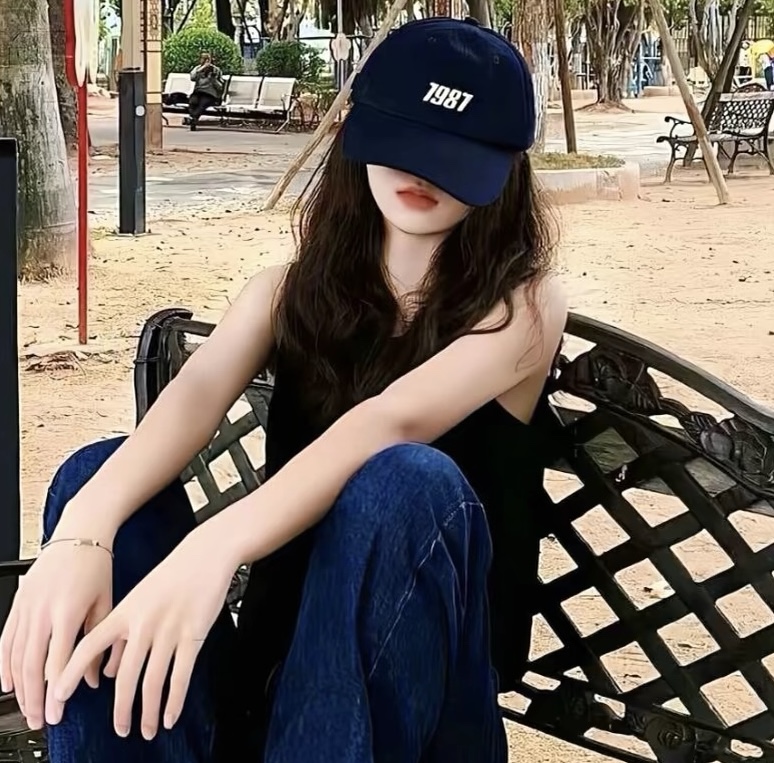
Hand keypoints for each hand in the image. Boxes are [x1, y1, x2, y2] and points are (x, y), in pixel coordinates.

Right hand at [0, 540, 113, 729]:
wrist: (79, 533)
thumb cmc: (96, 565)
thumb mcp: (106, 603)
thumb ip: (100, 643)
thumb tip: (95, 678)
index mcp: (66, 612)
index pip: (57, 663)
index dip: (56, 692)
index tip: (59, 713)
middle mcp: (41, 612)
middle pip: (31, 666)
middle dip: (34, 698)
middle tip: (41, 719)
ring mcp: (26, 608)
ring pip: (15, 657)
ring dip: (19, 688)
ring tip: (27, 708)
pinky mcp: (18, 603)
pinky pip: (5, 640)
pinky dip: (4, 664)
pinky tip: (8, 683)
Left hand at [54, 527, 234, 739]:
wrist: (206, 553)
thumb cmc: (174, 573)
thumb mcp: (140, 597)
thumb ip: (122, 631)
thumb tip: (110, 669)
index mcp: (126, 612)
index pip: (89, 647)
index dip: (71, 674)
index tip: (59, 696)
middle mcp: (143, 623)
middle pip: (124, 676)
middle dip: (121, 709)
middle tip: (120, 728)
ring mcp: (169, 630)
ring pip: (152, 681)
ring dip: (148, 712)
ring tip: (148, 728)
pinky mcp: (193, 635)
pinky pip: (180, 676)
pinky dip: (174, 700)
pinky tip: (171, 713)